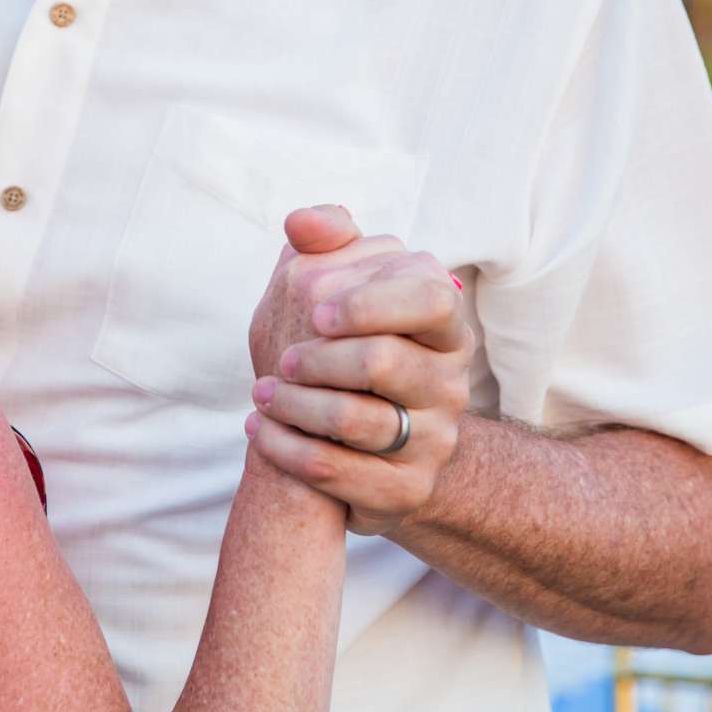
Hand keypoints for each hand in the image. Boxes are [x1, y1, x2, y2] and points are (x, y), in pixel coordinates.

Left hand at [250, 205, 472, 536]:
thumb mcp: (340, 289)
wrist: (369, 443)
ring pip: (353, 419)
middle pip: (382, 361)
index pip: (428, 297)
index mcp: (445, 325)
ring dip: (291, 404)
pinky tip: (259, 429)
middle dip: (316, 358)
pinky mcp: (407, 489)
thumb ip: (328, 243)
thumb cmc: (346, 349)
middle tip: (281, 360)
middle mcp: (452, 383)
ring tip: (260, 393)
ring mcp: (435, 440)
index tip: (316, 312)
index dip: (369, 302)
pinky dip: (284, 448)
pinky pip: (336, 470)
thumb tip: (300, 222)